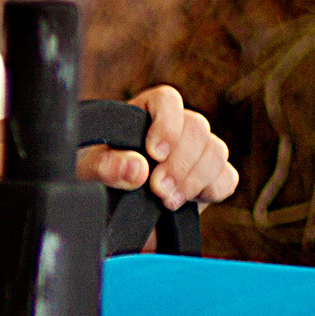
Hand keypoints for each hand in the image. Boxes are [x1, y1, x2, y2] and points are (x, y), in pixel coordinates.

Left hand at [77, 85, 237, 211]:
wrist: (109, 216)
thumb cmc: (95, 181)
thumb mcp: (87, 172)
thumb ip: (104, 166)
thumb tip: (136, 169)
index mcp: (144, 114)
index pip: (167, 100)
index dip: (167, 123)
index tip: (154, 153)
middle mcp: (175, 129)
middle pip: (197, 127)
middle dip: (180, 162)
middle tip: (157, 188)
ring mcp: (195, 154)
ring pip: (216, 151)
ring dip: (194, 179)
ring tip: (167, 201)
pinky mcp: (208, 180)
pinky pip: (227, 178)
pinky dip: (211, 190)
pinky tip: (184, 203)